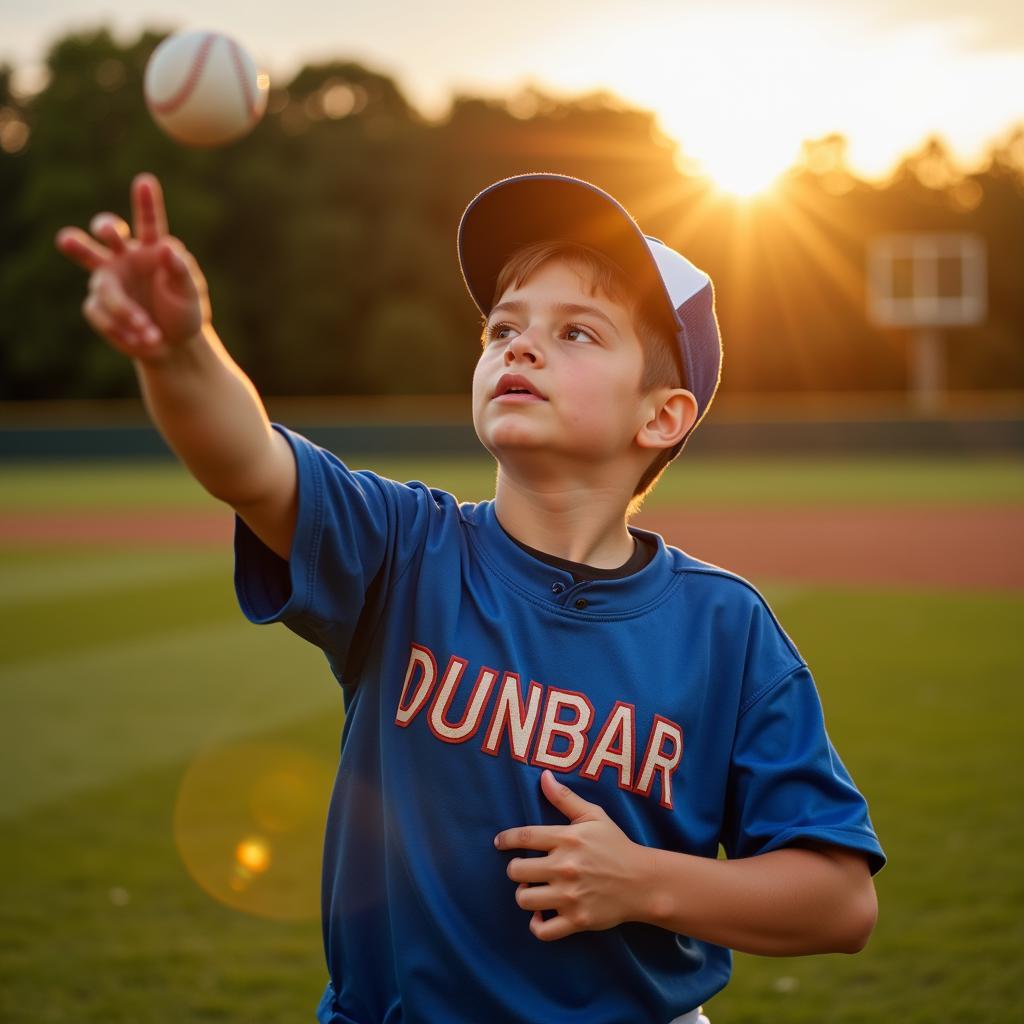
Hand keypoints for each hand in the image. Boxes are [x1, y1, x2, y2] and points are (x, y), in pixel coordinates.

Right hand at [55, 172, 209, 361]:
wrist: (173, 345)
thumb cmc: (185, 312)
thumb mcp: (190, 293)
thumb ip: (180, 269)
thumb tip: (166, 247)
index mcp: (151, 248)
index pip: (148, 221)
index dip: (146, 202)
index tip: (145, 182)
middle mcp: (123, 257)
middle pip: (106, 232)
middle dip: (104, 226)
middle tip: (107, 230)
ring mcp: (107, 279)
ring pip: (98, 279)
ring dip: (122, 307)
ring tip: (147, 328)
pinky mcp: (97, 305)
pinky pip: (101, 312)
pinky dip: (123, 330)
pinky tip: (144, 341)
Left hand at [493, 769, 649, 940]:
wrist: (643, 882)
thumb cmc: (616, 845)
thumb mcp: (593, 816)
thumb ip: (565, 797)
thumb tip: (543, 776)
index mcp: (567, 839)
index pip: (524, 837)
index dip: (506, 839)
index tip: (499, 842)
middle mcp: (565, 867)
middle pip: (517, 871)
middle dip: (515, 869)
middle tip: (525, 869)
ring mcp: (570, 896)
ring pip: (524, 900)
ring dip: (524, 895)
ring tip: (533, 890)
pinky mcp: (577, 920)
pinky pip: (542, 930)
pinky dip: (537, 925)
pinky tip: (541, 914)